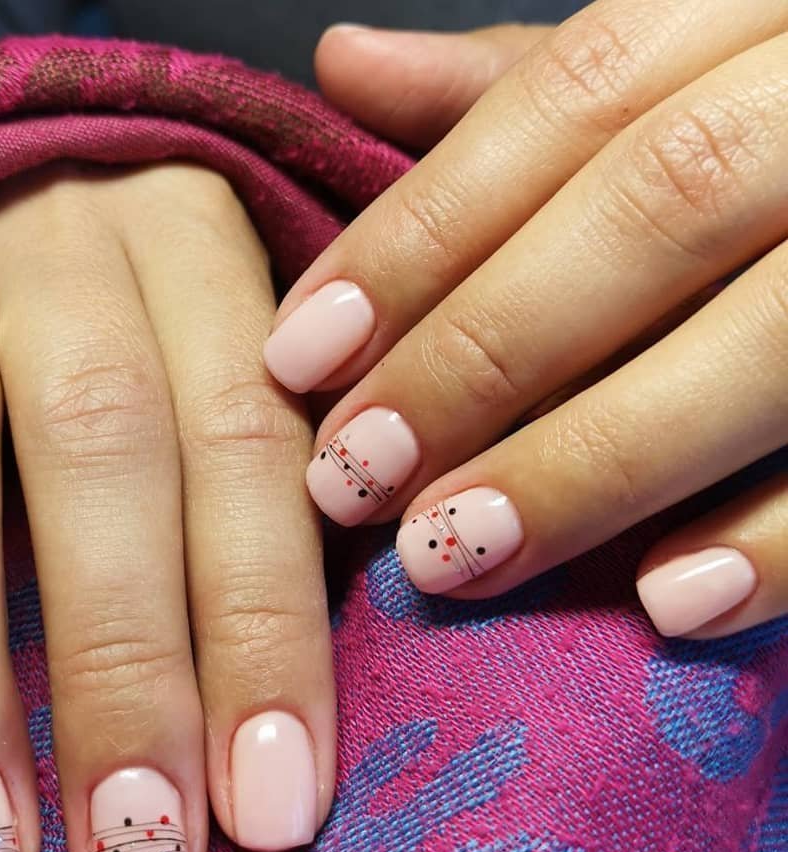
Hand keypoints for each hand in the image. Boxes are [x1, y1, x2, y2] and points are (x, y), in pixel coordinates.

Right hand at [0, 162, 334, 851]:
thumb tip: (281, 710)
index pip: (251, 451)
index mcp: (205, 253)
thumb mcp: (237, 360)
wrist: (14, 170)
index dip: (264, 636)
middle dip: (119, 672)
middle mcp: (67, 246)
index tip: (269, 811)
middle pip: (99, 450)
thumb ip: (260, 490)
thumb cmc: (156, 318)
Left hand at [264, 4, 786, 638]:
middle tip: (353, 477)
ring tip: (451, 553)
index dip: (422, 235)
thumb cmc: (779, 123)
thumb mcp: (667, 70)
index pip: (572, 94)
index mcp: (763, 7)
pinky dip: (783, 539)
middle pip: (661, 204)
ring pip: (767, 338)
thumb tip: (344, 63)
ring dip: (590, 461)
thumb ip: (515, 85)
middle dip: (483, 353)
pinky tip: (666, 603)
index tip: (300, 358)